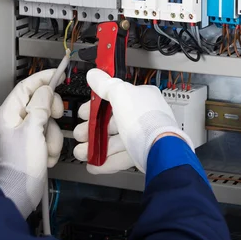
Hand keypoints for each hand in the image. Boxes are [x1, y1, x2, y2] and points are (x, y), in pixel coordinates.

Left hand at [0, 69, 63, 218]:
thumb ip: (40, 106)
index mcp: (7, 113)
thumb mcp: (33, 130)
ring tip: (46, 150)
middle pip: (39, 102)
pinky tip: (46, 157)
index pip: (26, 86)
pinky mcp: (32, 144)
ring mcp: (23, 132)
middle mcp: (14, 120)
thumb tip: (45, 90)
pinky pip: (49, 135)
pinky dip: (51, 146)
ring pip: (47, 121)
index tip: (58, 75)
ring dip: (52, 136)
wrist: (21, 192)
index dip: (43, 79)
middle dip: (51, 114)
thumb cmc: (21, 164)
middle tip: (54, 118)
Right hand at [73, 69, 192, 172]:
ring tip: (82, 153)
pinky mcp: (141, 154)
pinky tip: (93, 165)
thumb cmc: (145, 120)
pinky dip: (105, 162)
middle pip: (111, 122)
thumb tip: (94, 74)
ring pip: (113, 142)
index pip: (114, 98)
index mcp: (141, 98)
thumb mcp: (121, 94)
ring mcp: (142, 137)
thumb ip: (105, 84)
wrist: (160, 151)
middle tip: (80, 134)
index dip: (96, 105)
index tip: (83, 113)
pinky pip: (120, 158)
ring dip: (95, 147)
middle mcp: (143, 117)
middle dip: (91, 130)